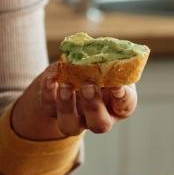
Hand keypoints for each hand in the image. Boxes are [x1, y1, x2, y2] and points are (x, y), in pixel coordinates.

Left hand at [10, 62, 138, 139]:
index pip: (125, 106)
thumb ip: (106, 58)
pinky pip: (49, 109)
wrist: (69, 74)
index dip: (122, 97)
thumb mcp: (105, 61)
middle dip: (93, 107)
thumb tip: (105, 49)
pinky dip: (48, 94)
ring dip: (67, 106)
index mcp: (117, 104)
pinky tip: (50, 80)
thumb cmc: (96, 67)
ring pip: (71, 125)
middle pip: (99, 124)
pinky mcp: (53, 112)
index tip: (117, 85)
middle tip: (87, 87)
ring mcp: (75, 118)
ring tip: (65, 85)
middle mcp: (98, 117)